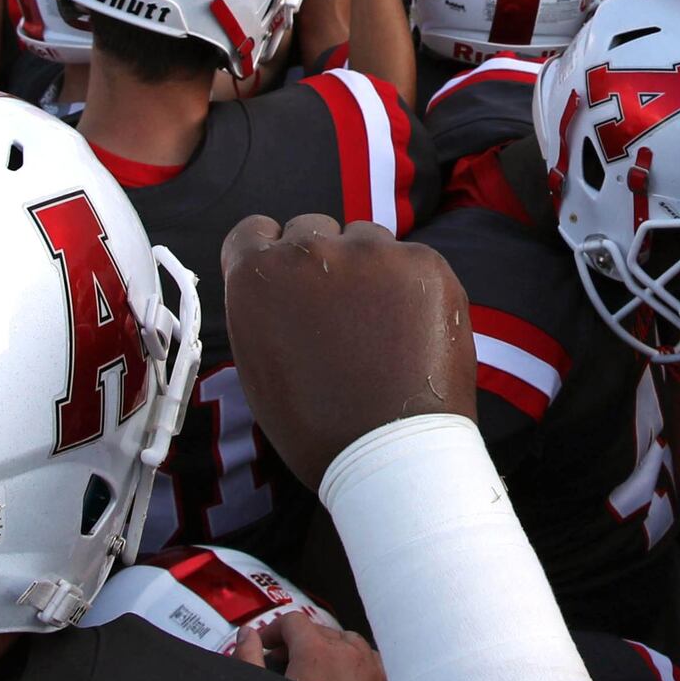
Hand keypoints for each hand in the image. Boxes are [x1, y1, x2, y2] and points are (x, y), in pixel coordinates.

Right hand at [222, 215, 470, 482]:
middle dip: (321, 261)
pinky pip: (412, 260)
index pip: (254, 232)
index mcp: (257, 274)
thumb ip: (263, 308)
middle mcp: (309, 249)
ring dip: (369, 269)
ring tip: (381, 327)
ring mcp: (371, 251)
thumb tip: (282, 287)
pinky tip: (413, 331)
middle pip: (311, 228)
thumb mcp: (259, 364)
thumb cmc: (316, 425)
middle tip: (340, 311)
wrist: (390, 452)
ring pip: (365, 239)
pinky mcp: (424, 262)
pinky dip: (412, 287)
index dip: (272, 255)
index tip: (290, 281)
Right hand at [233, 610, 396, 680]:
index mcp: (318, 652)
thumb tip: (246, 635)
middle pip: (320, 632)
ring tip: (313, 674)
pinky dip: (354, 664)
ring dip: (328, 650)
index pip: (293, 622)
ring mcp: (373, 670)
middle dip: (298, 643)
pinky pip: (370, 661)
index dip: (273, 631)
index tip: (263, 647)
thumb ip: (249, 660)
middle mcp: (350, 654)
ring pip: (348, 643)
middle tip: (281, 664)